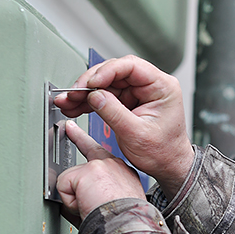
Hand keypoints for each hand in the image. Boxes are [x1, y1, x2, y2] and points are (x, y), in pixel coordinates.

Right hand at [53, 55, 193, 199]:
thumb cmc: (163, 152)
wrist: (167, 166)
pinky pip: (105, 96)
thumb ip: (114, 113)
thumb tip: (94, 95)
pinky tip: (74, 107)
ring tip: (67, 102)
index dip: (107, 71)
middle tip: (72, 94)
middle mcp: (151, 85)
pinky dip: (88, 101)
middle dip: (90, 83)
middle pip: (114, 72)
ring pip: (106, 84)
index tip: (90, 83)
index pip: (131, 66)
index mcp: (163, 87)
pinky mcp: (128, 102)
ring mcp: (139, 93)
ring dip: (85, 93)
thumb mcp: (137, 134)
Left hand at [57, 120, 145, 227]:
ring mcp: (102, 165)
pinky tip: (85, 205)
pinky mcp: (88, 171)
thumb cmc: (124, 222)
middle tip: (68, 127)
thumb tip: (72, 198)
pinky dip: (70, 201)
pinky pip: (63, 186)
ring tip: (90, 208)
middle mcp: (116, 166)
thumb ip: (94, 195)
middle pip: (88, 150)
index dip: (87, 143)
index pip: (102, 155)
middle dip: (77, 140)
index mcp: (125, 175)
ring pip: (72, 178)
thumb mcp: (114, 205)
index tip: (76, 131)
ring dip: (74, 197)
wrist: (128, 224)